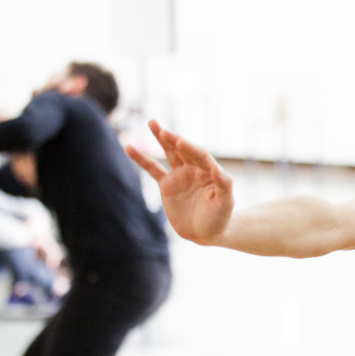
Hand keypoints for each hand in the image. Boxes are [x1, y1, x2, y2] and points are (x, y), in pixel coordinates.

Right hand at [125, 120, 233, 244]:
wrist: (205, 232)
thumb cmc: (219, 217)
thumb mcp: (225, 203)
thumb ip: (224, 186)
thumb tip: (219, 170)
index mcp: (210, 170)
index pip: (200, 155)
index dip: (191, 148)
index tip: (181, 142)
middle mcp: (194, 168)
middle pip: (183, 150)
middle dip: (174, 140)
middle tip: (164, 131)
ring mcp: (180, 174)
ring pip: (169, 152)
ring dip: (161, 138)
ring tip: (152, 123)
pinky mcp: (167, 184)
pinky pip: (152, 169)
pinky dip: (141, 159)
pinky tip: (129, 147)